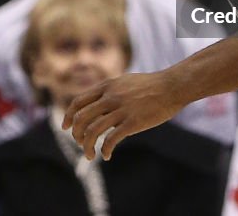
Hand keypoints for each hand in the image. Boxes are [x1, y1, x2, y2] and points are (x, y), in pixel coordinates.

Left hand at [62, 72, 183, 160]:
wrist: (172, 86)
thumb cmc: (150, 86)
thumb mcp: (124, 82)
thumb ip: (110, 91)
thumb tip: (97, 104)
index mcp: (107, 86)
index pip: (78, 102)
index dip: (69, 116)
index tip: (65, 127)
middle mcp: (110, 97)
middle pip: (81, 118)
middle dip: (76, 134)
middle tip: (80, 143)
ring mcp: (121, 109)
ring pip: (93, 131)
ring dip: (87, 146)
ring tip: (90, 155)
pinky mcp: (133, 122)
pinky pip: (111, 139)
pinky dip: (105, 150)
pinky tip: (107, 155)